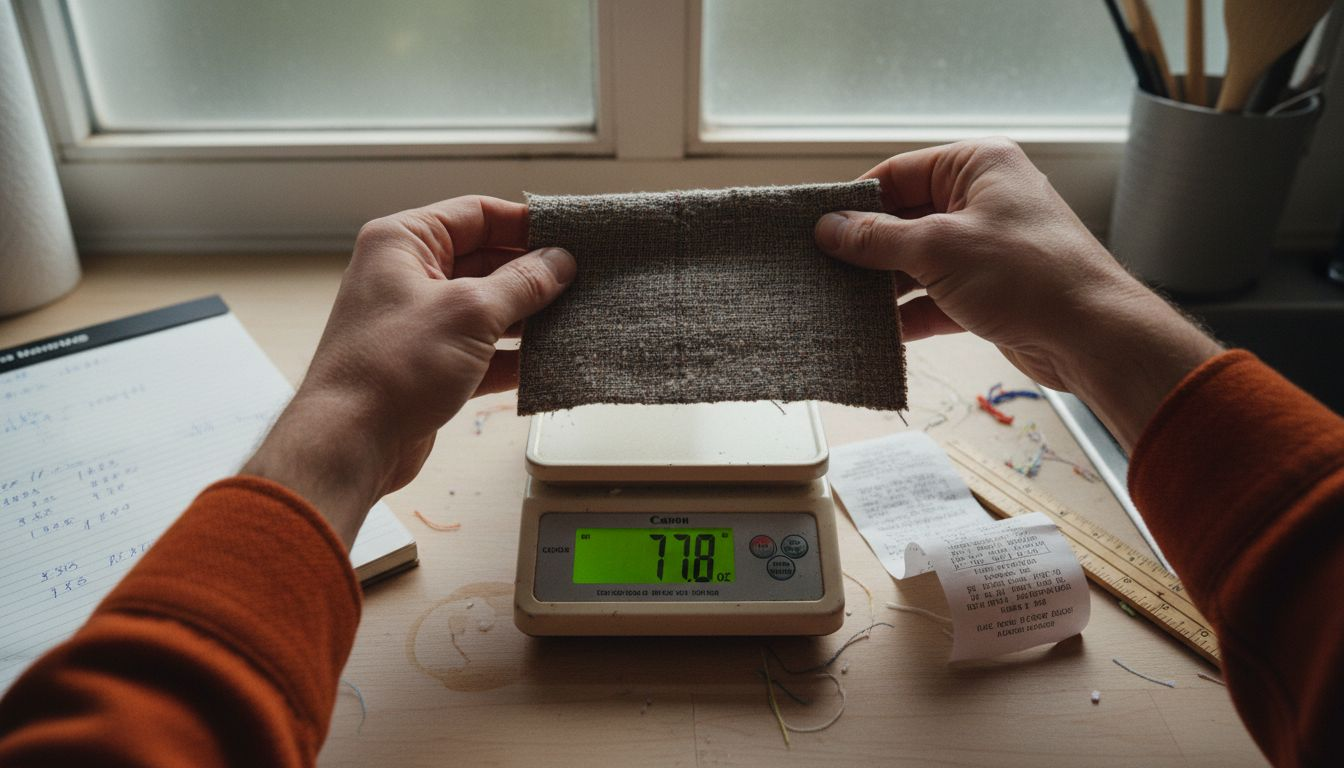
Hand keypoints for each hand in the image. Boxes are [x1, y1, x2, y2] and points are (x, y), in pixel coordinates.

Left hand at [243, 196, 575, 545]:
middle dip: (532, 273)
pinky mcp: (429, 363)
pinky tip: (546, 361)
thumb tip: (560, 262)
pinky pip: (481, 348)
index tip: (570, 236)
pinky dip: (512, 355)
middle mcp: (407, 275)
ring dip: (527, 316)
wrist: (350, 442)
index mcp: (404, 242)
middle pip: (485, 260)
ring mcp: (418, 322)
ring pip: (486, 307)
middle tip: (581, 280)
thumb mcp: (470, 312)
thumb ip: (523, 283)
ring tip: (573, 319)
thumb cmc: (391, 368)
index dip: (525, 223)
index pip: (476, 214)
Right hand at [815, 139, 1220, 448]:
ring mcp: (985, 248)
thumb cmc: (1028, 274)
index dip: (856, 200)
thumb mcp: (939, 248)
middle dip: (864, 248)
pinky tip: (874, 332)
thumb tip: (828, 228)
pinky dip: (906, 314)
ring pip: (916, 262)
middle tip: (818, 269)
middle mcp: (982, 200)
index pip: (899, 172)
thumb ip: (877, 239)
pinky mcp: (986, 293)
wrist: (1092, 337)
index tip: (816, 226)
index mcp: (977, 165)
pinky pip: (933, 297)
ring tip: (837, 303)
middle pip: (904, 219)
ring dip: (881, 286)